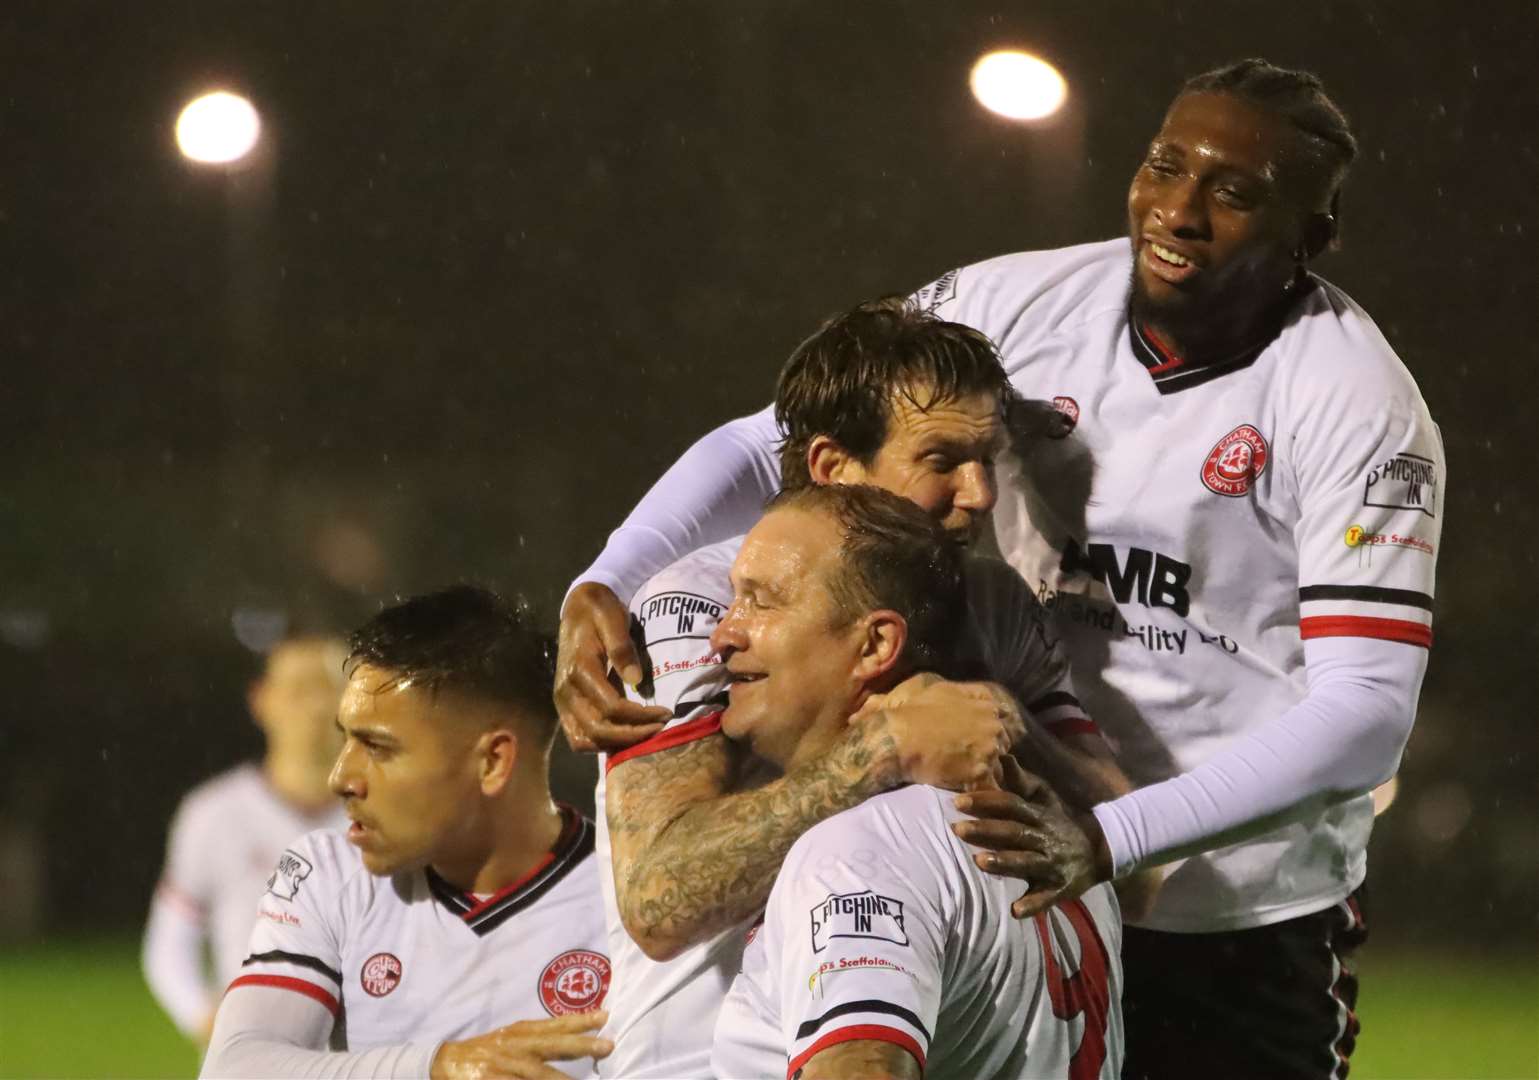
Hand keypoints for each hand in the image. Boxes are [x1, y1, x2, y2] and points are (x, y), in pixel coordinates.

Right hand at [430, 1010, 612, 1079]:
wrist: (445, 1062)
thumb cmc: (487, 1049)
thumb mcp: (513, 1037)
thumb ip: (541, 1037)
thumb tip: (577, 1036)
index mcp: (521, 1032)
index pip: (556, 1024)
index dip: (580, 1021)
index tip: (606, 1016)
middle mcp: (516, 1046)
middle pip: (553, 1045)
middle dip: (581, 1045)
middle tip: (608, 1045)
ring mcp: (504, 1066)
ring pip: (539, 1074)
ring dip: (563, 1079)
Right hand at [554, 583, 669, 752]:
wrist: (578, 607)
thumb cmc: (600, 610)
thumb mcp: (613, 619)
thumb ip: (622, 648)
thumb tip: (636, 680)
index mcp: (579, 669)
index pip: (610, 707)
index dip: (640, 716)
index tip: (666, 713)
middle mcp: (565, 690)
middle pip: (598, 730)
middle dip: (632, 735)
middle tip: (661, 728)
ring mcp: (562, 701)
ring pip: (584, 740)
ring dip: (616, 744)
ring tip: (645, 734)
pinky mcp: (564, 706)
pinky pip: (578, 737)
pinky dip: (600, 743)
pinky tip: (625, 734)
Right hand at [851, 675, 1012, 791]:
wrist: (900, 737)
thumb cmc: (916, 712)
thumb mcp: (945, 690)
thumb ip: (972, 694)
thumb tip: (988, 699)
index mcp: (988, 707)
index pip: (1004, 722)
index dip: (991, 732)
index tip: (979, 739)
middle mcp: (993, 727)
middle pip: (1003, 744)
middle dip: (991, 751)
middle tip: (971, 758)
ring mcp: (989, 751)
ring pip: (998, 765)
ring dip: (987, 770)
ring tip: (969, 776)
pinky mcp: (980, 773)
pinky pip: (992, 787)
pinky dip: (984, 790)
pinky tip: (971, 792)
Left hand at [951, 757, 1107, 917]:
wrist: (1101, 850)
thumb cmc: (1061, 822)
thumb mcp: (1046, 799)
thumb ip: (1022, 781)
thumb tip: (1003, 756)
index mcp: (1039, 816)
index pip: (1010, 805)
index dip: (986, 801)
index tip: (958, 801)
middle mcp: (1045, 838)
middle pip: (1013, 833)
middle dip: (986, 830)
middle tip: (957, 829)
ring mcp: (1053, 864)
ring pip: (1027, 863)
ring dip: (1004, 863)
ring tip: (978, 861)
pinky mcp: (1061, 888)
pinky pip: (1046, 898)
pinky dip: (1033, 905)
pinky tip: (1015, 911)